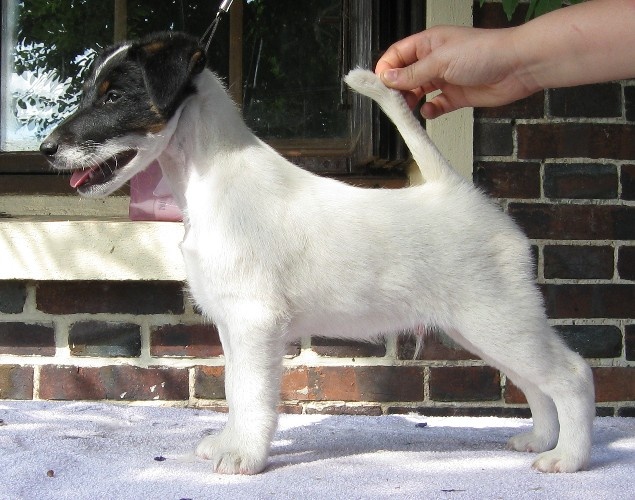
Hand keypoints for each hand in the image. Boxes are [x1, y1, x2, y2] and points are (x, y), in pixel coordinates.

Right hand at [375, 26, 536, 118]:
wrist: (517, 67)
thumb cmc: (484, 52)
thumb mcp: (440, 61)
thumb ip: (412, 72)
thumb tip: (387, 78)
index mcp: (429, 43)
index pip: (397, 55)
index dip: (386, 69)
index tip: (379, 86)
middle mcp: (435, 60)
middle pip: (405, 75)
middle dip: (397, 88)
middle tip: (392, 101)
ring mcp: (445, 78)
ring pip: (419, 91)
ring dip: (411, 101)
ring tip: (408, 109)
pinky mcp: (457, 96)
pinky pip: (436, 105)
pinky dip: (430, 110)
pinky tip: (430, 111)